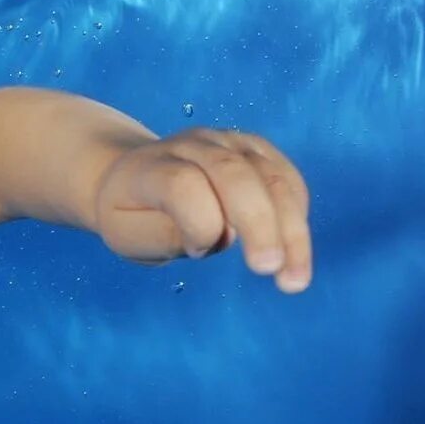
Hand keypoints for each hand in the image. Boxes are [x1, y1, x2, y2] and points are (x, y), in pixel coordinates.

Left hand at [92, 127, 312, 292]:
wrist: (131, 176)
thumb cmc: (131, 214)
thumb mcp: (128, 235)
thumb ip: (165, 235)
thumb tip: (220, 235)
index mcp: (151, 166)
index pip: (182, 184)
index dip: (198, 223)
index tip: (196, 252)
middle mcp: (192, 145)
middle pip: (235, 175)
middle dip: (258, 224)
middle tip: (268, 269)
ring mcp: (228, 142)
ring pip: (272, 178)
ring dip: (291, 230)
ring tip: (294, 281)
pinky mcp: (257, 151)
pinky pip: (288, 181)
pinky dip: (296, 218)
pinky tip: (295, 255)